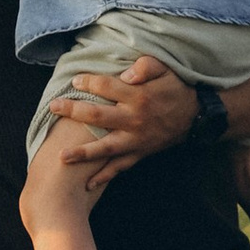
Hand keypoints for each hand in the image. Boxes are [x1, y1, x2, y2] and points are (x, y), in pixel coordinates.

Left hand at [52, 54, 196, 200]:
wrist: (196, 116)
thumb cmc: (175, 88)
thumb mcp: (166, 69)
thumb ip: (146, 66)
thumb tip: (126, 74)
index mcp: (138, 96)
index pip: (105, 87)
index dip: (88, 83)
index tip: (74, 81)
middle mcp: (134, 120)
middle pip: (97, 116)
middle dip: (73, 112)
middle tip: (53, 107)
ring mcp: (136, 140)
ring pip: (105, 148)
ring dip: (83, 152)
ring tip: (62, 156)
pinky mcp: (140, 153)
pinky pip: (120, 167)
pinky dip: (105, 176)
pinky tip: (88, 183)